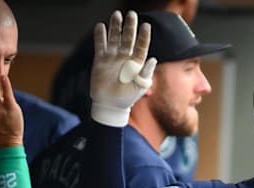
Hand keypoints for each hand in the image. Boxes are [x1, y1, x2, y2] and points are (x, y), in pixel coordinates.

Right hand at [90, 10, 156, 126]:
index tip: (146, 25)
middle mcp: (125, 57)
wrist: (110, 105)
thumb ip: (146, 74)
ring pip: (114, 38)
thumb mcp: (139, 87)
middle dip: (130, 26)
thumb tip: (153, 59)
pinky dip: (100, 36)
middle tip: (131, 14)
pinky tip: (101, 26)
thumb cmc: (127, 98)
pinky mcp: (100, 60)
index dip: (144, 36)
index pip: (142, 46)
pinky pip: (100, 45)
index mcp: (137, 63)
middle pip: (128, 38)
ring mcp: (113, 57)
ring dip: (115, 27)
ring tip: (116, 15)